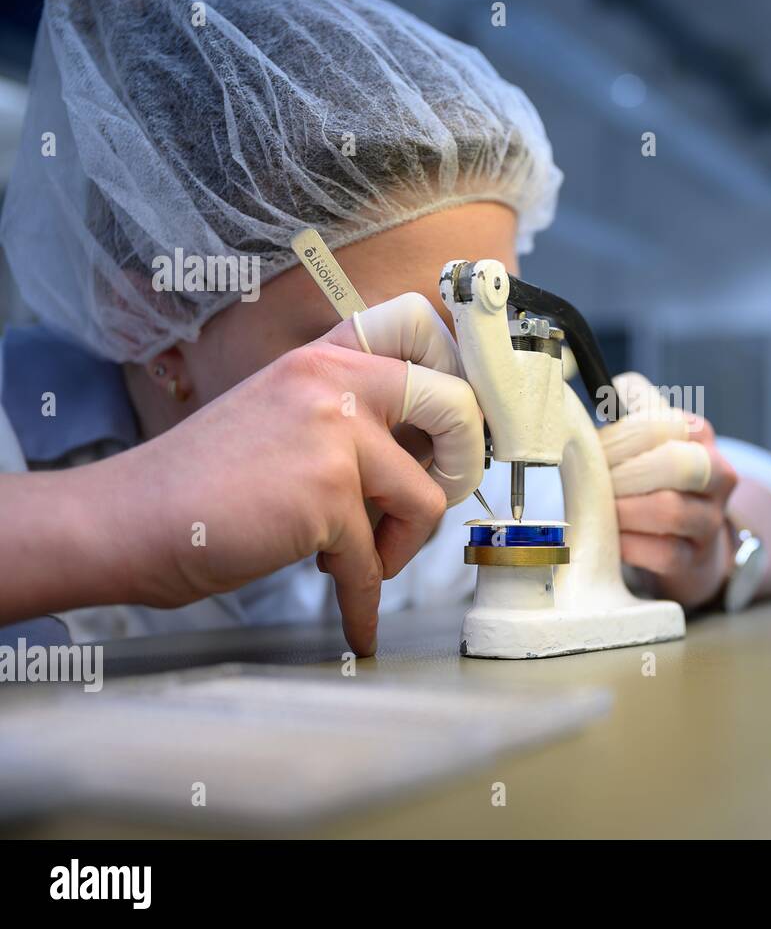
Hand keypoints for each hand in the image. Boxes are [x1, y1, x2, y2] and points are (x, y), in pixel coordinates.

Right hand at [17, 294, 482, 653]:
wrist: (126, 522)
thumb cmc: (202, 484)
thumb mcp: (281, 419)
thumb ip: (347, 420)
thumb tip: (423, 453)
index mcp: (323, 358)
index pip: (419, 325)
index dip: (459, 369)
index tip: (464, 416)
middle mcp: (333, 382)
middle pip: (454, 405)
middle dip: (462, 463)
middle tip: (435, 496)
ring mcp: (333, 434)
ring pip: (426, 498)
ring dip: (402, 545)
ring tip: (358, 558)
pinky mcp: (325, 495)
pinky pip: (375, 562)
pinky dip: (365, 602)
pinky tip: (357, 624)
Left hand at [599, 373, 738, 608]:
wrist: (691, 544)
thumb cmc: (659, 482)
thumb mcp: (653, 440)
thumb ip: (633, 411)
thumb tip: (606, 391)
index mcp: (701, 436)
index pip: (663, 424)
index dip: (620, 438)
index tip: (592, 451)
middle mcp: (717, 475)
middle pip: (675, 464)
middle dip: (625, 474)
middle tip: (596, 483)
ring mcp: (710, 521)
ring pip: (669, 509)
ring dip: (623, 509)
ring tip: (600, 509)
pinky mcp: (694, 561)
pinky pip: (662, 553)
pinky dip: (628, 544)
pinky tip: (610, 537)